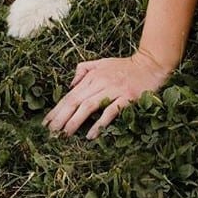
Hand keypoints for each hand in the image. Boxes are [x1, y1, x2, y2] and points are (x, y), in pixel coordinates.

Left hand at [44, 50, 171, 138]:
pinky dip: (100, 123)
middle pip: (76, 100)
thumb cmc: (126, 66)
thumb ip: (84, 69)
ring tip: (65, 134)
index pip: (71, 94)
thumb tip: (70, 84)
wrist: (151, 64)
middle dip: (61, 117)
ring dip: (76, 121)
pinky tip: (91, 135)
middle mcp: (101, 82)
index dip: (58, 108)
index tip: (46, 122)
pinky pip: (110, 111)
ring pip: (89, 106)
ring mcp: (114, 89)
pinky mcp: (126, 97)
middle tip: (51, 133)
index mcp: (93, 75)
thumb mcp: (102, 62)